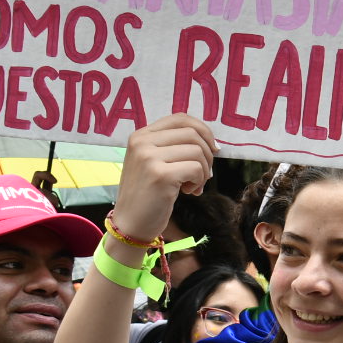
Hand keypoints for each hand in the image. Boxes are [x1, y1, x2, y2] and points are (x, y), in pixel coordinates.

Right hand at [109, 115, 216, 242]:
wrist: (130, 224)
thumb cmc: (148, 194)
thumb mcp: (153, 162)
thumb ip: (172, 146)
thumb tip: (211, 141)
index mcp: (140, 136)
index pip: (181, 118)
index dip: (203, 130)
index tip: (212, 148)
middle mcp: (141, 142)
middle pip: (193, 133)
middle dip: (207, 154)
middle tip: (202, 174)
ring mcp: (148, 157)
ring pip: (197, 151)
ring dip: (204, 171)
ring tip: (193, 185)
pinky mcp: (160, 175)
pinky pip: (197, 169)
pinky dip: (199, 181)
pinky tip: (188, 192)